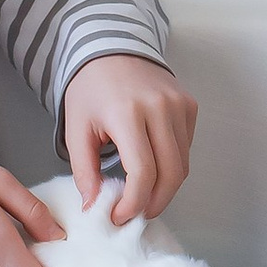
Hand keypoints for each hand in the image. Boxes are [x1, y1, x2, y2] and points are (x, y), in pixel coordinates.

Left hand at [62, 48, 197, 223]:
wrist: (111, 49)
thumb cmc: (90, 90)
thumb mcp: (77, 130)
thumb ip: (85, 172)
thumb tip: (94, 207)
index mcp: (127, 114)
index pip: (143, 173)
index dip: (133, 203)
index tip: (118, 216)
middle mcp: (160, 108)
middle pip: (170, 174)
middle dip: (154, 204)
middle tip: (135, 215)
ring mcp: (179, 106)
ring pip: (183, 165)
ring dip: (165, 189)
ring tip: (143, 198)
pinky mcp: (189, 106)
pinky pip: (186, 148)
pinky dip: (172, 166)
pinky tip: (153, 168)